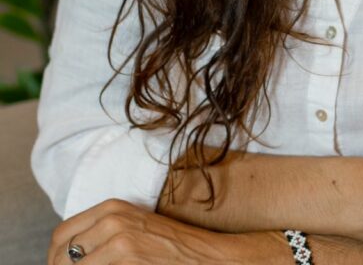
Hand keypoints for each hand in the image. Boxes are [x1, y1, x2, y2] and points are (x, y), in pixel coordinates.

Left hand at [48, 199, 288, 264]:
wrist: (205, 255)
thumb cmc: (169, 246)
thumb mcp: (133, 229)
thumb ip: (102, 235)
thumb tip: (71, 256)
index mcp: (111, 207)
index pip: (61, 235)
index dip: (52, 259)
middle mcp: (112, 220)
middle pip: (62, 256)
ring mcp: (120, 241)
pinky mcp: (128, 259)